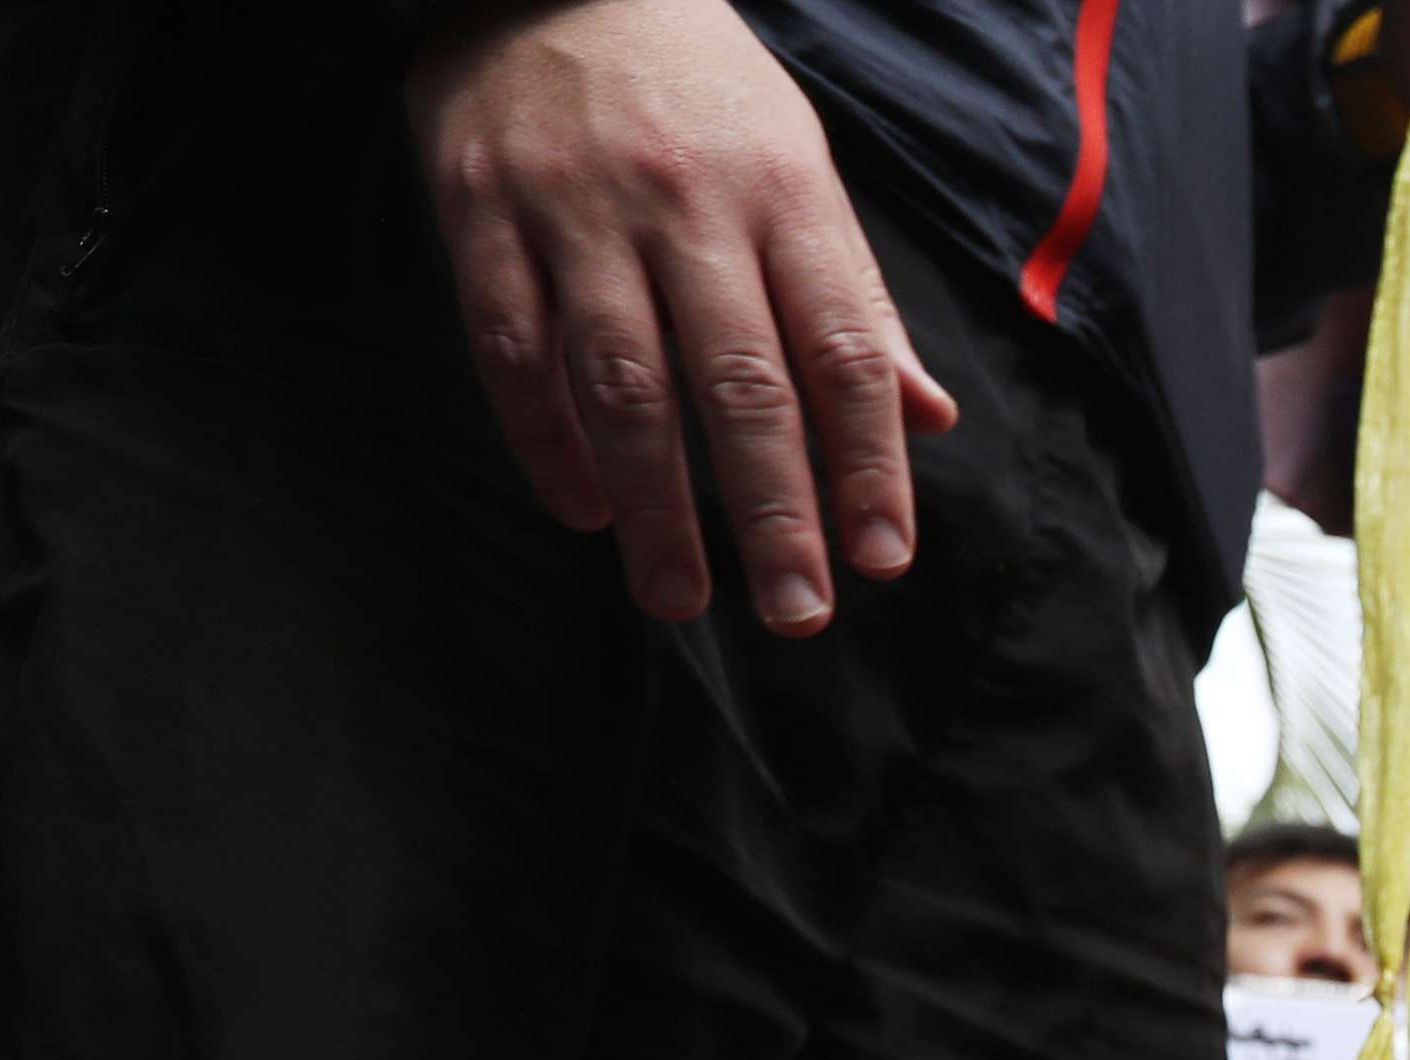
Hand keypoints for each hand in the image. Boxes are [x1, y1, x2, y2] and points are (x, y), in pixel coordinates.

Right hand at [407, 0, 955, 632]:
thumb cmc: (701, 95)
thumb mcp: (801, 173)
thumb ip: (854, 302)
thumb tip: (929, 419)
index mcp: (785, 196)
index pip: (843, 352)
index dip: (868, 464)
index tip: (882, 559)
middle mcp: (686, 203)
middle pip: (742, 383)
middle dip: (775, 511)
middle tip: (799, 613)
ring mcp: (577, 205)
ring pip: (623, 379)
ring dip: (657, 504)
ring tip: (681, 597)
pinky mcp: (479, 205)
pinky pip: (512, 344)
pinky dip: (546, 438)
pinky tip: (583, 509)